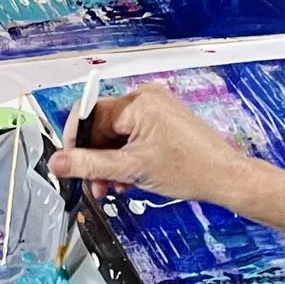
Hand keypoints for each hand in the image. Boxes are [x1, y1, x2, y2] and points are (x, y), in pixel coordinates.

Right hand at [50, 89, 256, 206]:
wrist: (226, 177)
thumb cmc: (190, 170)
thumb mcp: (131, 170)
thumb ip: (89, 165)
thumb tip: (57, 162)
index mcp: (137, 103)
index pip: (88, 114)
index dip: (75, 142)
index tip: (69, 165)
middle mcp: (145, 98)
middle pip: (101, 125)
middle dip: (95, 158)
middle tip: (95, 184)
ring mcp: (155, 107)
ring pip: (116, 133)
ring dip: (110, 160)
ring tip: (115, 185)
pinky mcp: (162, 118)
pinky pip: (132, 134)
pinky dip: (126, 155)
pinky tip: (129, 176)